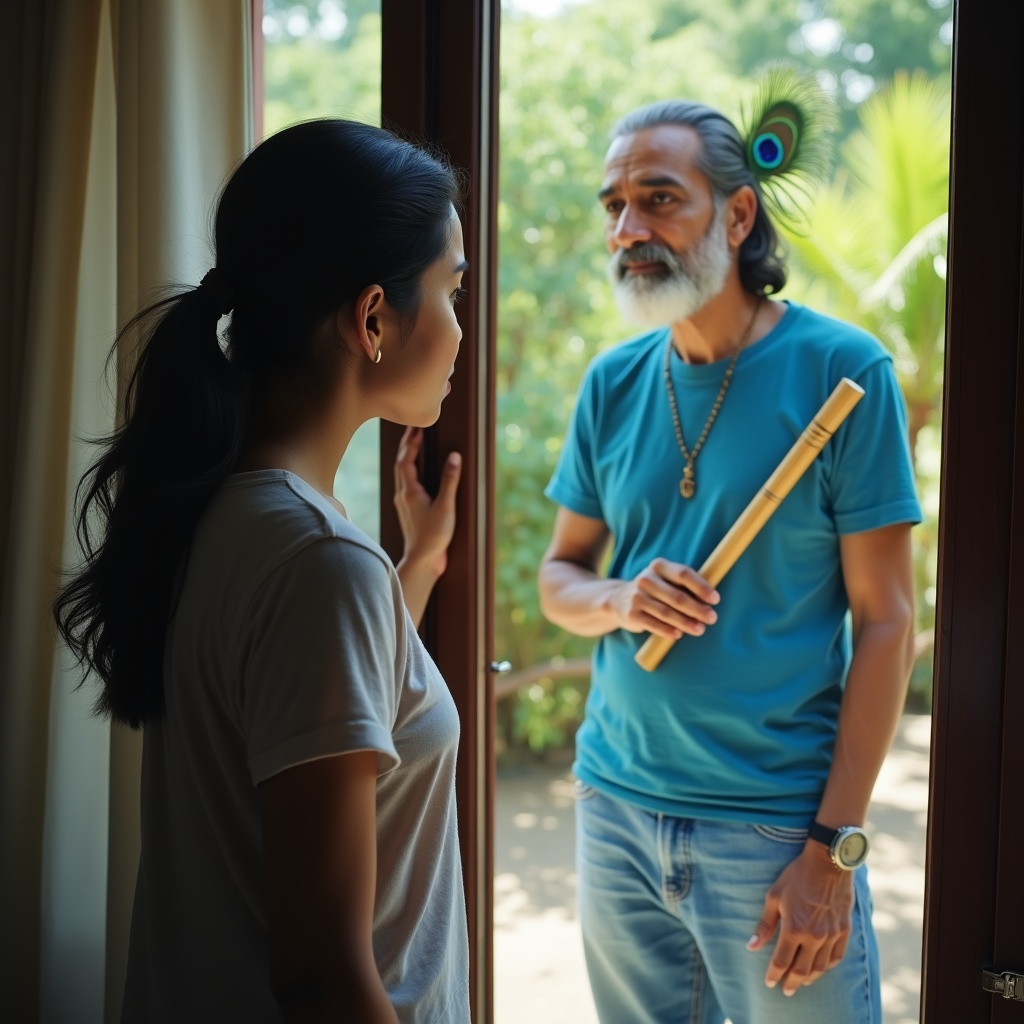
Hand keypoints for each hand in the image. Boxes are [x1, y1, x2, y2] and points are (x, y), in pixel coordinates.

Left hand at [393, 425, 461, 577]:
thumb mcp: (445, 506)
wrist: (422, 560)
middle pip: (400, 464)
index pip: (405, 460)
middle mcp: (403, 495)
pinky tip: (418, 473)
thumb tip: (454, 456)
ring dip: (407, 457)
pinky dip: (410, 472)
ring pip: (402, 474)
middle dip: (407, 445)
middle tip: (414, 430)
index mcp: (409, 491)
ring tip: (415, 445)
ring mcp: (404, 504)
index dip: (410, 443)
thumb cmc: (433, 536)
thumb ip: (450, 480)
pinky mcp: (409, 511)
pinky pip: (406, 485)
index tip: (417, 428)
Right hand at [610, 558, 718, 636]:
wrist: (618, 599)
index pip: (684, 574)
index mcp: (659, 566)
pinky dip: (668, 631)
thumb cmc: (655, 590)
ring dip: (686, 623)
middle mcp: (646, 579)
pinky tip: (679, 635)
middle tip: (712, 618)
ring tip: (700, 629)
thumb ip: (685, 586)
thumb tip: (711, 600)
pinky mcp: (631, 613)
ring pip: (667, 612)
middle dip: (697, 609)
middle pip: (677, 596)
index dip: (701, 587)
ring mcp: (637, 596)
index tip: (715, 599)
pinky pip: (653, 624)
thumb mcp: (666, 580)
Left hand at [746, 842, 854, 996]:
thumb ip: (765, 925)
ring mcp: (832, 935)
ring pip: (820, 967)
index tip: (769, 983)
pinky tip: (821, 968)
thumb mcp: (774, 896)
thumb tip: (752, 947)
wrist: (828, 862)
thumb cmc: (797, 875)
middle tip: (786, 991)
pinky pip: (836, 956)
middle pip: (801, 970)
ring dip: (809, 978)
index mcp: (794, 928)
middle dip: (791, 982)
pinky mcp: (845, 930)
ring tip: (801, 983)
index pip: (781, 961)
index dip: (773, 975)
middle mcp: (814, 937)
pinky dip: (827, 966)